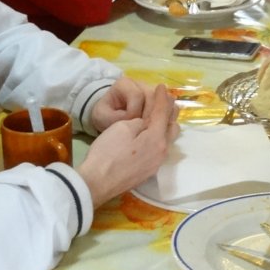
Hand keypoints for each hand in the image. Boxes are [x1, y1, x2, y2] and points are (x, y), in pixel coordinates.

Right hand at [75, 84, 176, 206]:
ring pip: (168, 139)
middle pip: (172, 127)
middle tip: (162, 101)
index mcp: (157, 138)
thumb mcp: (123, 128)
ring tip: (157, 117)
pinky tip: (150, 135)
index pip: (162, 112)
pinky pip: (160, 149)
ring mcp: (156, 163)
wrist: (97, 182)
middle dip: (169, 112)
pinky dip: (159, 138)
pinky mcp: (149, 171)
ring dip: (166, 126)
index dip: (162, 97)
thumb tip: (146, 124)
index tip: (161, 86)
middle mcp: (162, 151)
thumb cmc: (108, 152)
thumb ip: (140, 122)